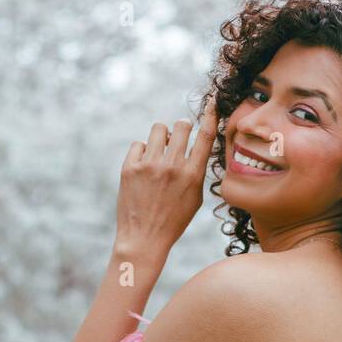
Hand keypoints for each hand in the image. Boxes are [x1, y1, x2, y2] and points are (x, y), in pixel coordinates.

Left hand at [114, 95, 218, 258]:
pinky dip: (142, 152)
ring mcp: (149, 166)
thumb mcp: (194, 198)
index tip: (211, 102)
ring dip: (161, 136)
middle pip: (180, 126)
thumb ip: (195, 171)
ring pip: (158, 128)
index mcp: (192, 176)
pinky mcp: (130, 168)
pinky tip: (143, 167)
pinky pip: (138, 144)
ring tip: (159, 151)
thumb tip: (193, 146)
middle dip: (181, 128)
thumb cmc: (172, 220)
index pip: (205, 137)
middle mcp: (172, 167)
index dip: (210, 116)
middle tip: (177, 137)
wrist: (143, 239)